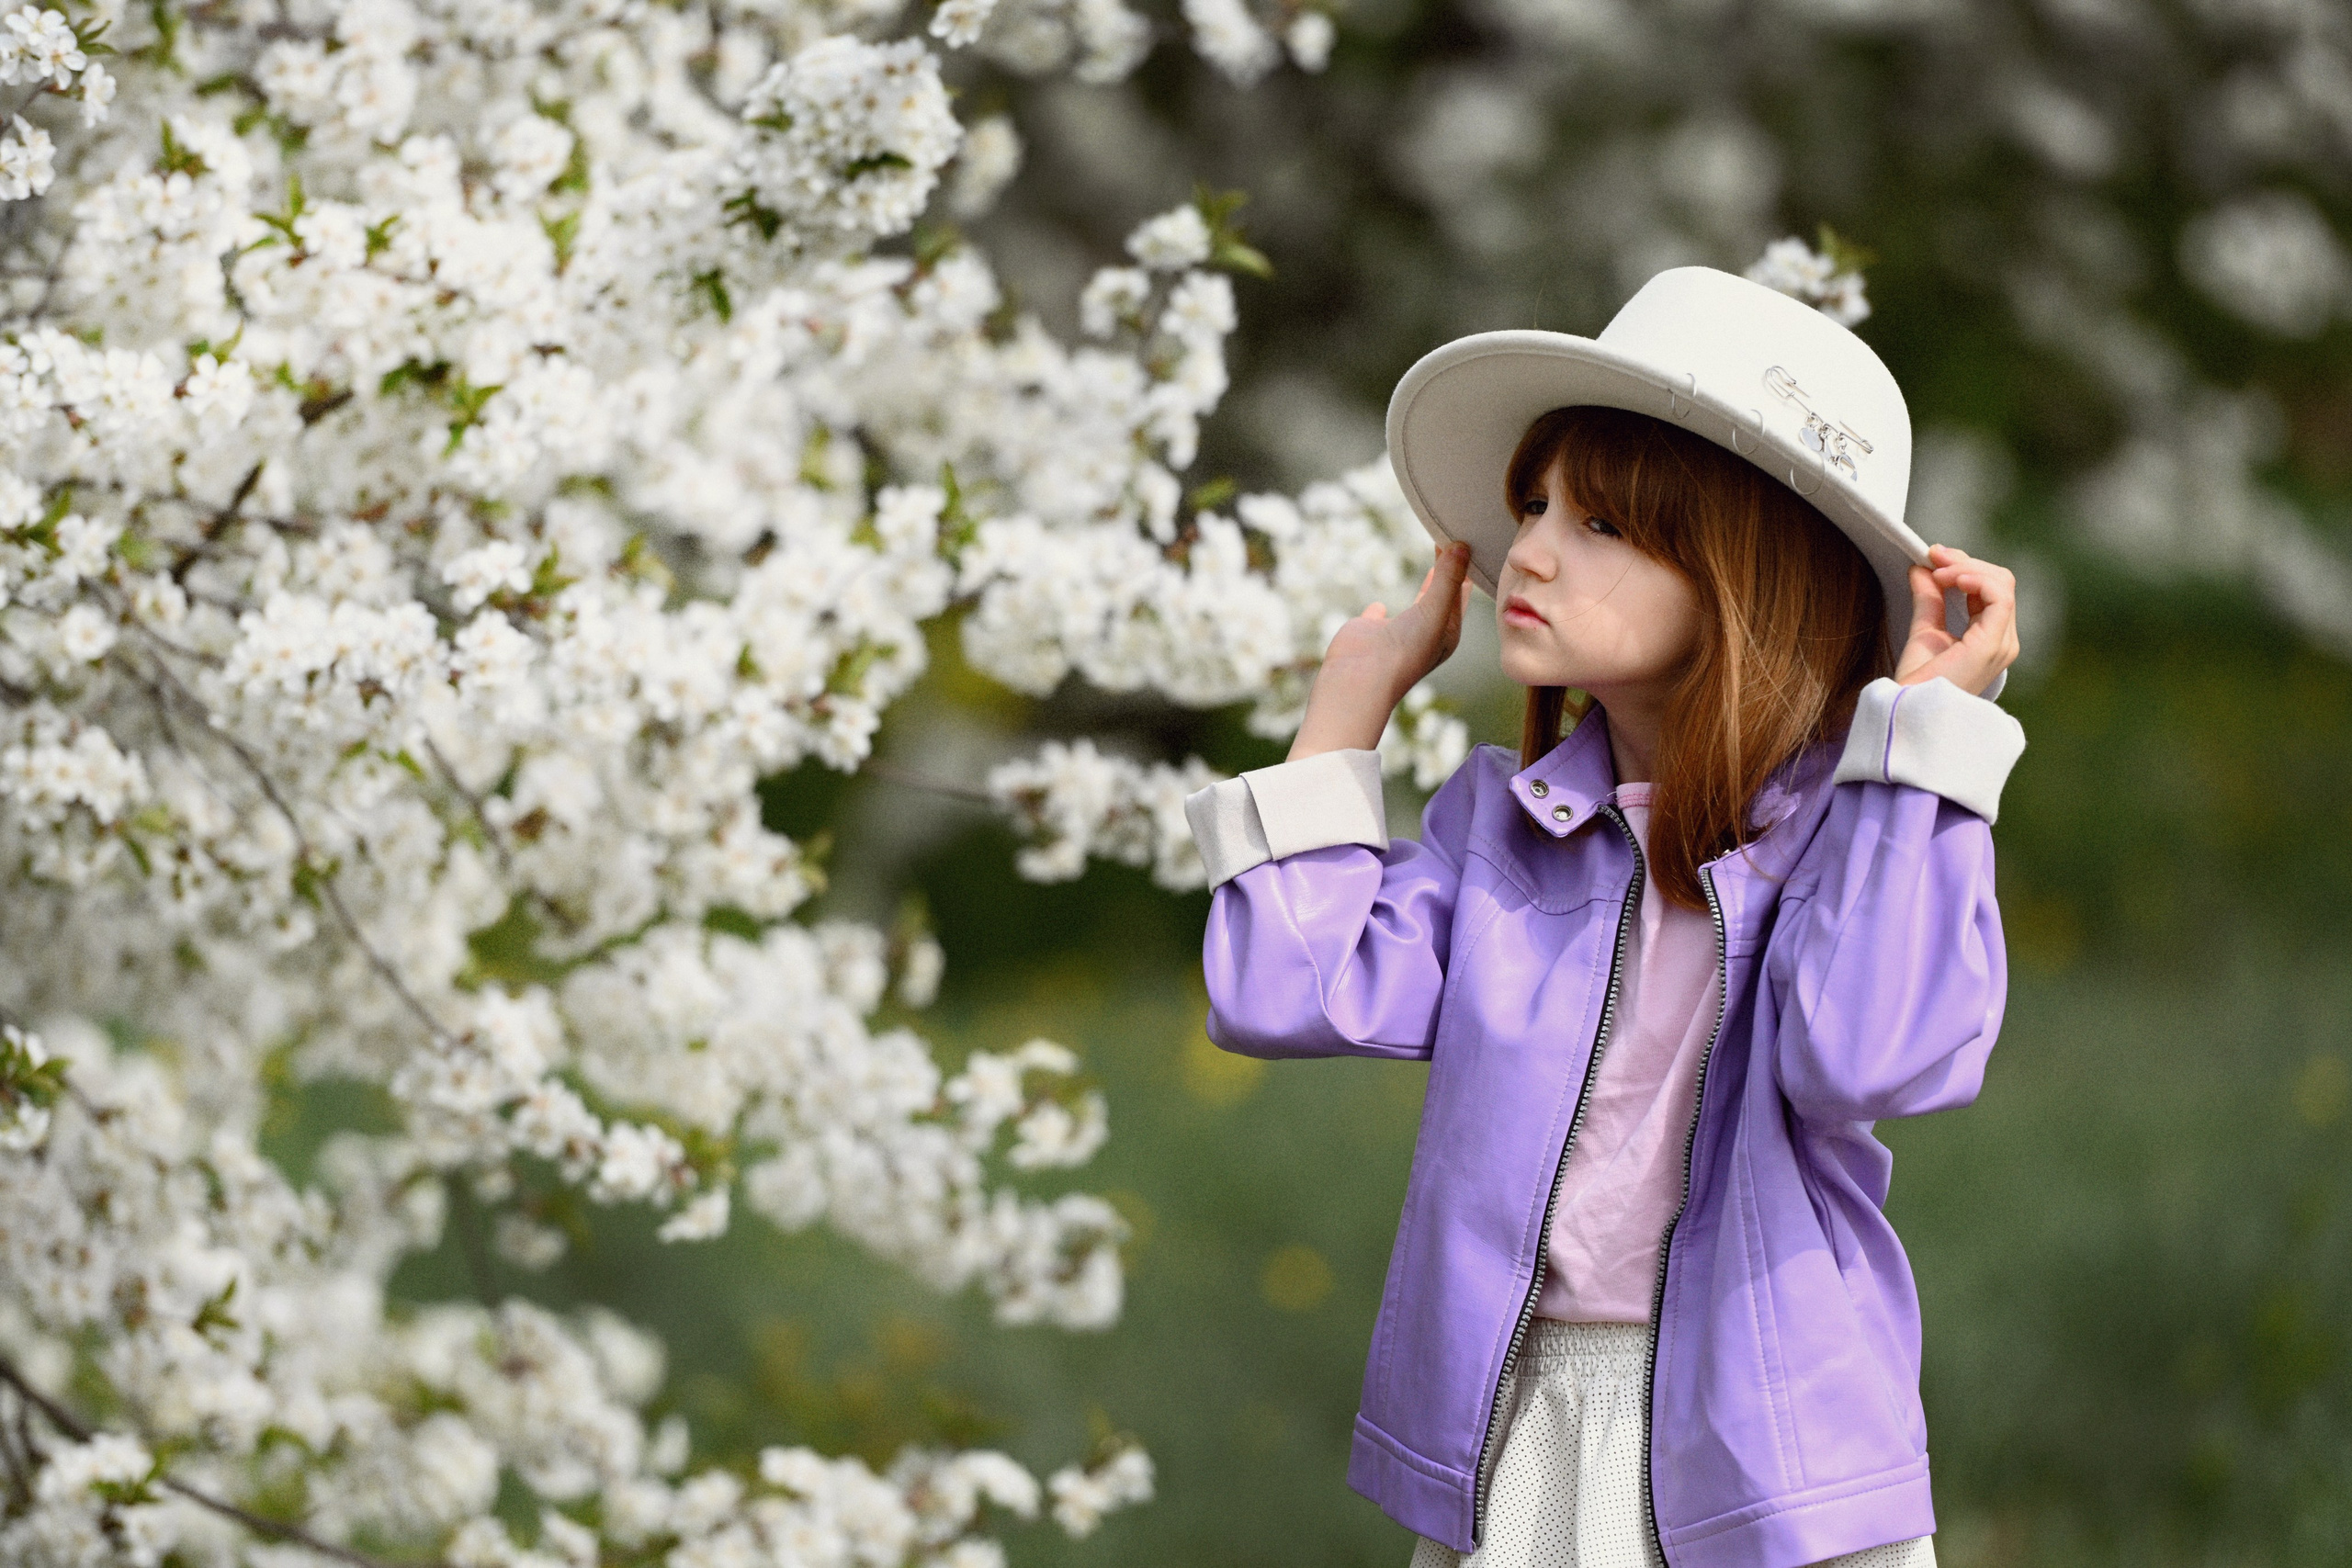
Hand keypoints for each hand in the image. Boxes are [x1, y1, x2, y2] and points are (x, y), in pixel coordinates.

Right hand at [1289, 541, 1474, 759]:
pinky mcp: (1372, 630)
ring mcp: (1399, 632)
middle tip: (1457, 536)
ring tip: (1436, 555)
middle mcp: (1426, 633)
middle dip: (1453, 568)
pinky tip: (1381, 604)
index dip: (1466, 567)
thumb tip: (1461, 545)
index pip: (1463, 593)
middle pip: (1445, 593)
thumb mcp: (1434, 612)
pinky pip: (1379, 616)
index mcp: (1447, 633)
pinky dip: (1381, 607)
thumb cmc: (1405, 652)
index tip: (1469, 538)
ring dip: (1428, 581)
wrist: (1360, 679)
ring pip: (1419, 600)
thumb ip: (1447, 578)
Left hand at [1895, 545, 2018, 696]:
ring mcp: (2002, 643)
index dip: (1964, 567)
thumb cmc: (1916, 684)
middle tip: (1933, 555)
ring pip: (2001, 583)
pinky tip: (1951, 578)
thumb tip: (1921, 568)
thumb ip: (1928, 600)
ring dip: (1967, 567)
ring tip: (1937, 568)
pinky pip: (1998, 596)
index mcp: (1990, 638)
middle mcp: (2003, 641)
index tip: (1932, 556)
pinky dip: (1976, 579)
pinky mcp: (1993, 644)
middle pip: (1999, 582)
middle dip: (1965, 562)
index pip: (1990, 589)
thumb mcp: (1924, 631)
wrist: (1907, 710)